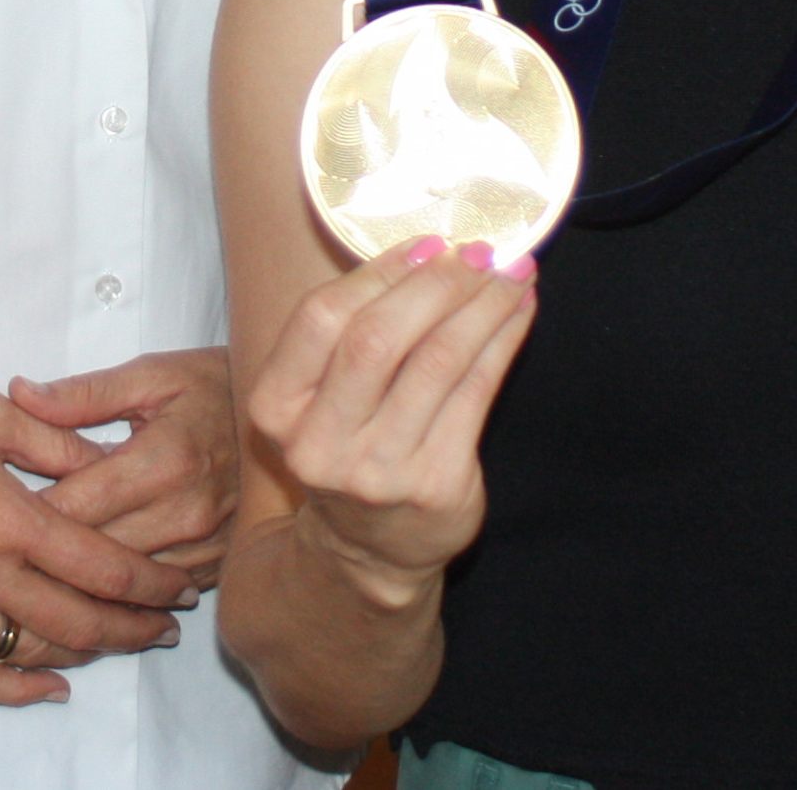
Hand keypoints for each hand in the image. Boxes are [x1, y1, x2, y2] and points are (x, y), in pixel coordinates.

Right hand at [0, 376, 203, 706]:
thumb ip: (56, 443)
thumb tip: (110, 464)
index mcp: (6, 517)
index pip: (101, 568)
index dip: (150, 585)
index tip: (180, 587)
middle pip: (79, 622)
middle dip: (135, 628)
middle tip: (168, 625)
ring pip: (34, 651)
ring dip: (87, 652)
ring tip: (121, 641)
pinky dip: (18, 688)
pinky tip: (51, 687)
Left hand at [16, 348, 239, 583]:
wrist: (288, 417)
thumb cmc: (214, 387)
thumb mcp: (151, 374)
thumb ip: (83, 393)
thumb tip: (20, 393)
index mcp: (163, 460)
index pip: (76, 505)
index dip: (27, 514)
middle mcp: (185, 512)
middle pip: (94, 553)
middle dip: (45, 554)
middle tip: (0, 552)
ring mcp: (204, 546)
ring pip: (123, 585)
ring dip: (82, 583)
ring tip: (37, 576)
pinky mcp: (216, 565)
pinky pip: (157, 594)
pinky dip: (123, 594)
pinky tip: (92, 590)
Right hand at [239, 236, 534, 598]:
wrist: (368, 551)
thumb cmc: (348, 446)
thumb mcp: (318, 397)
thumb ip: (351, 331)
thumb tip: (430, 250)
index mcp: (277, 408)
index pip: (323, 318)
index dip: (379, 272)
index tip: (429, 244)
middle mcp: (320, 443)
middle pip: (379, 338)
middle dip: (438, 284)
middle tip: (479, 252)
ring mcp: (379, 470)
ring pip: (439, 361)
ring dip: (483, 305)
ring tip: (512, 271)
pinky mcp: (436, 485)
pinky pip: (476, 393)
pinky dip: (503, 341)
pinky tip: (519, 312)